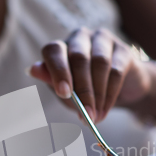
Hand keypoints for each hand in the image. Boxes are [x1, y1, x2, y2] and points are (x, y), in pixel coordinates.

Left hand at [28, 27, 152, 122]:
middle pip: (79, 58)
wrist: (122, 92)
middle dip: (82, 90)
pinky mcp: (123, 49)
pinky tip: (105, 111)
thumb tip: (32, 69)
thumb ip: (52, 82)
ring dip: (98, 95)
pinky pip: (116, 71)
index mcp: (61, 47)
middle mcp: (80, 37)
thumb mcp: (66, 92)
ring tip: (96, 117)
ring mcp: (103, 40)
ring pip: (100, 63)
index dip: (58, 71)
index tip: (65, 94)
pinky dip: (110, 95)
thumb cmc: (86, 92)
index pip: (54, 51)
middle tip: (86, 115)